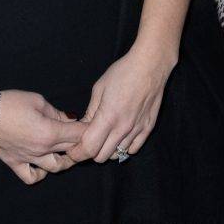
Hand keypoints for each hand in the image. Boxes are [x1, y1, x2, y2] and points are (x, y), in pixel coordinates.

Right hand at [0, 90, 83, 185]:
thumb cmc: (9, 103)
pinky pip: (31, 177)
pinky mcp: (15, 163)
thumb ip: (56, 113)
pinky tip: (42, 164)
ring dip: (66, 160)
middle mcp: (42, 150)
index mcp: (50, 132)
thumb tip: (70, 120)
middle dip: (81, 142)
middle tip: (83, 134)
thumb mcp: (38, 101)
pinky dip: (40, 174)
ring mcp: (29, 159)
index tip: (94, 123)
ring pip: (56, 167)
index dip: (89, 128)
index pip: (79, 134)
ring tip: (67, 150)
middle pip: (71, 150)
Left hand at [71, 44, 175, 163]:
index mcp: (107, 117)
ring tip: (105, 137)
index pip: (88, 149)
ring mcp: (137, 130)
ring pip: (117, 155)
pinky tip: (120, 136)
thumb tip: (83, 128)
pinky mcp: (148, 128)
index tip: (72, 149)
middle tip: (88, 141)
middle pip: (101, 157)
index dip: (77, 153)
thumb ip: (90, 112)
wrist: (150, 66)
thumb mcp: (99, 89)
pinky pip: (133, 149)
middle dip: (90, 152)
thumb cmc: (122, 73)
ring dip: (107, 150)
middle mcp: (122, 128)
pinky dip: (123, 147)